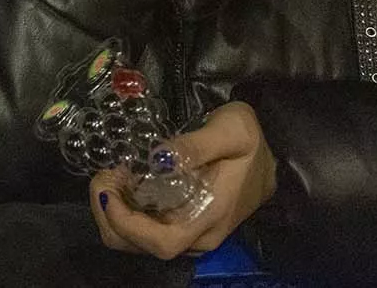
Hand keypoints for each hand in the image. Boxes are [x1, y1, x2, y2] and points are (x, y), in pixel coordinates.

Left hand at [89, 101, 275, 259]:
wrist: (273, 154)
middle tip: (103, 177)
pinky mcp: (184, 224)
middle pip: (141, 247)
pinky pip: (146, 228)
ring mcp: (191, 232)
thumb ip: (196, 145)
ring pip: (139, 241)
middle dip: (111, 216)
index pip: (161, 243)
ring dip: (115, 213)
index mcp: (209, 218)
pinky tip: (125, 181)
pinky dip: (127, 210)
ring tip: (110, 176)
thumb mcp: (232, 130)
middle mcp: (198, 235)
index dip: (128, 225)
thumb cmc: (253, 141)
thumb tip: (156, 157)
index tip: (109, 191)